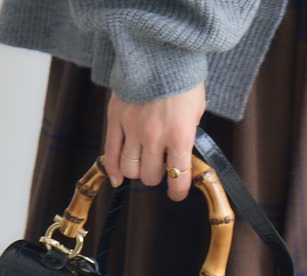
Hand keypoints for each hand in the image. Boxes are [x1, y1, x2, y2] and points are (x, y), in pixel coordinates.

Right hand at [103, 83, 205, 201]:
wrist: (160, 52)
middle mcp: (155, 136)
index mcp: (179, 135)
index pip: (178, 177)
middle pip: (149, 176)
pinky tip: (118, 179)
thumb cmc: (182, 81)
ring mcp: (132, 129)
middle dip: (156, 177)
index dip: (178, 191)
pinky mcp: (115, 120)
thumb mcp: (196, 112)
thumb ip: (186, 137)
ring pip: (130, 169)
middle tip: (160, 168)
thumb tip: (178, 159)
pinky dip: (114, 170)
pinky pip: (110, 154)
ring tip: (142, 163)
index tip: (177, 193)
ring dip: (137, 171)